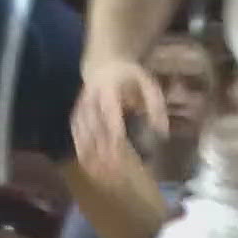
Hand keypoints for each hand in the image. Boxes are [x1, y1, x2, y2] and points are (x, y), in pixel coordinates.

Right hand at [71, 59, 167, 184]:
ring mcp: (81, 105)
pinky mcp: (76, 113)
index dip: (113, 133)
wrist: (103, 63)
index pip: (109, 113)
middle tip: (114, 171)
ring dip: (90, 153)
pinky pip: (75, 133)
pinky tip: (89, 165)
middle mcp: (91, 97)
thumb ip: (156, 107)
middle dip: (102, 149)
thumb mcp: (148, 84)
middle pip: (94, 127)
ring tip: (101, 174)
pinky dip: (81, 149)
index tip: (121, 150)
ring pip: (81, 132)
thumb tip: (162, 133)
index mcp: (109, 88)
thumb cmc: (129, 77)